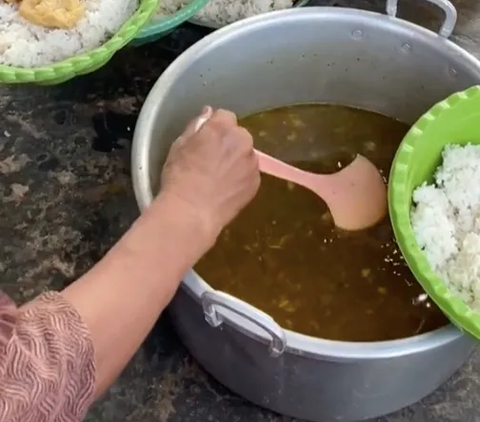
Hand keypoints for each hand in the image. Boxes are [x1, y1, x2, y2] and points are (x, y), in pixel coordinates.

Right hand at [160, 106, 259, 243]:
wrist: (191, 212)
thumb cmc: (179, 177)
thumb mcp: (179, 145)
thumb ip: (196, 125)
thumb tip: (208, 113)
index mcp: (222, 128)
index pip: (224, 116)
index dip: (215, 128)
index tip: (206, 141)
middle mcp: (242, 141)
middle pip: (239, 135)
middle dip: (228, 143)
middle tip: (211, 161)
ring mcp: (252, 163)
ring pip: (245, 155)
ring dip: (236, 161)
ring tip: (218, 178)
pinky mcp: (256, 182)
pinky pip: (249, 174)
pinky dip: (240, 178)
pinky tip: (225, 189)